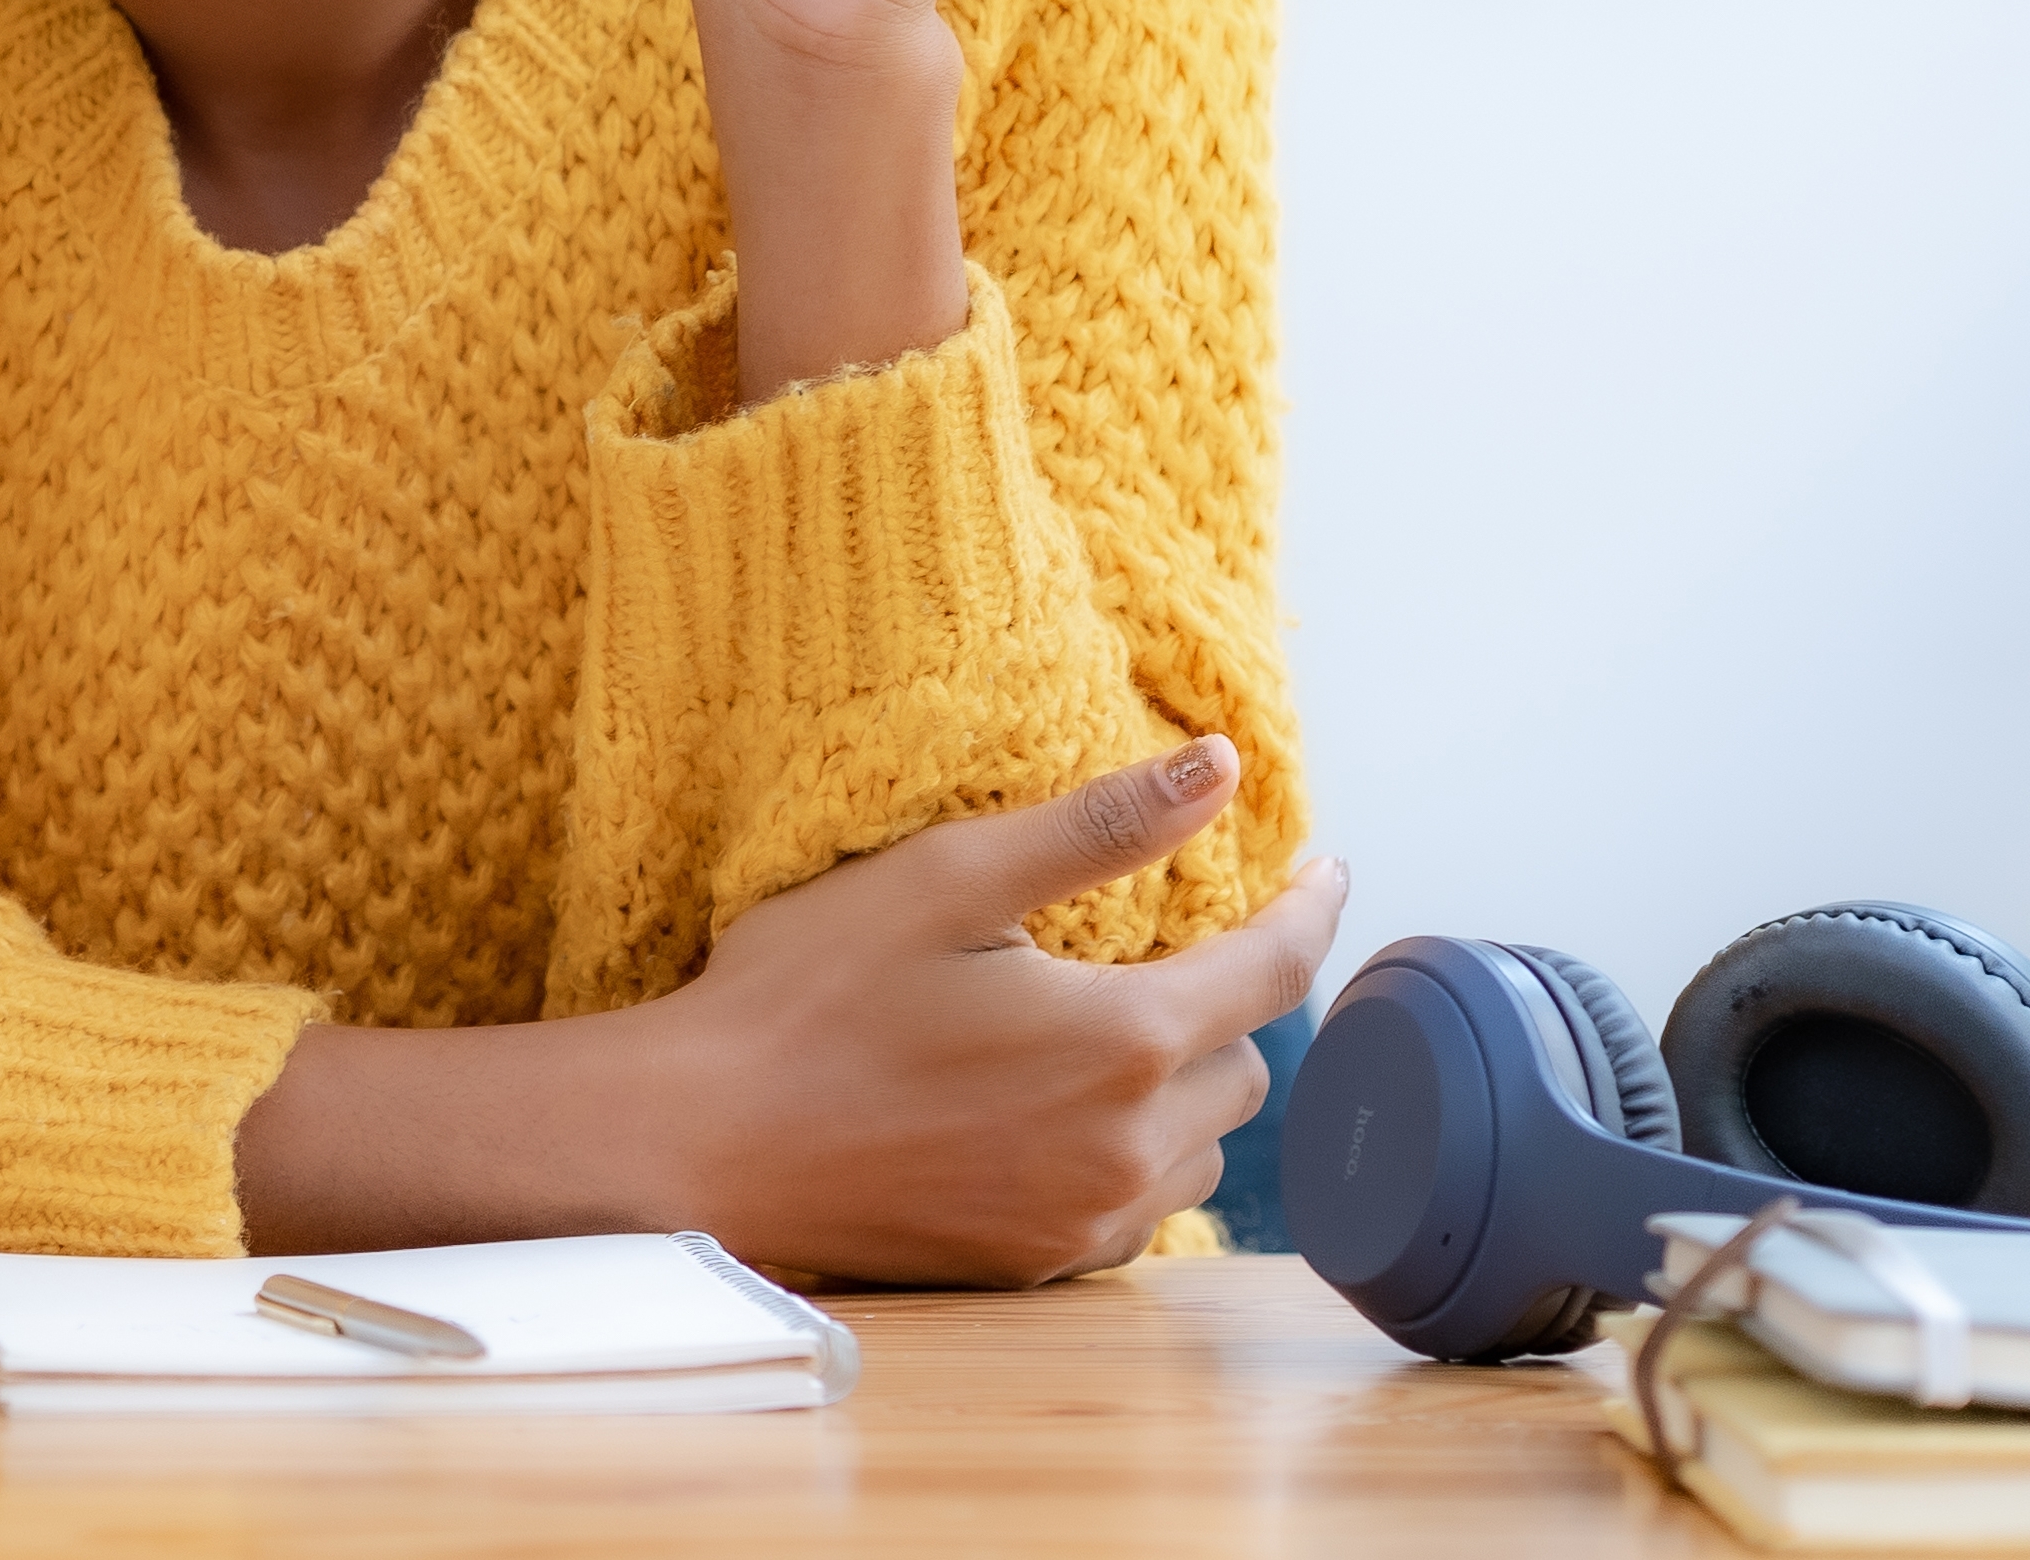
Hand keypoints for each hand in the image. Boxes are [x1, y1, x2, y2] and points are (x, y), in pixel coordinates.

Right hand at [631, 740, 1340, 1285]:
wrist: (704, 1141)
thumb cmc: (810, 998)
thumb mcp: (949, 878)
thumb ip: (1101, 826)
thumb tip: (1219, 768)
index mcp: (1124, 1041)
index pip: (1274, 969)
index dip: (1311, 909)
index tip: (1326, 869)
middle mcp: (1127, 1145)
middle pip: (1245, 1063)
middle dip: (1222, 1001)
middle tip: (1158, 948)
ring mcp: (1084, 1217)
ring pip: (1200, 1145)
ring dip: (1180, 1085)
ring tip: (1099, 1032)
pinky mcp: (1039, 1262)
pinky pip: (1138, 1207)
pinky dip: (1128, 1152)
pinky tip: (1055, 1110)